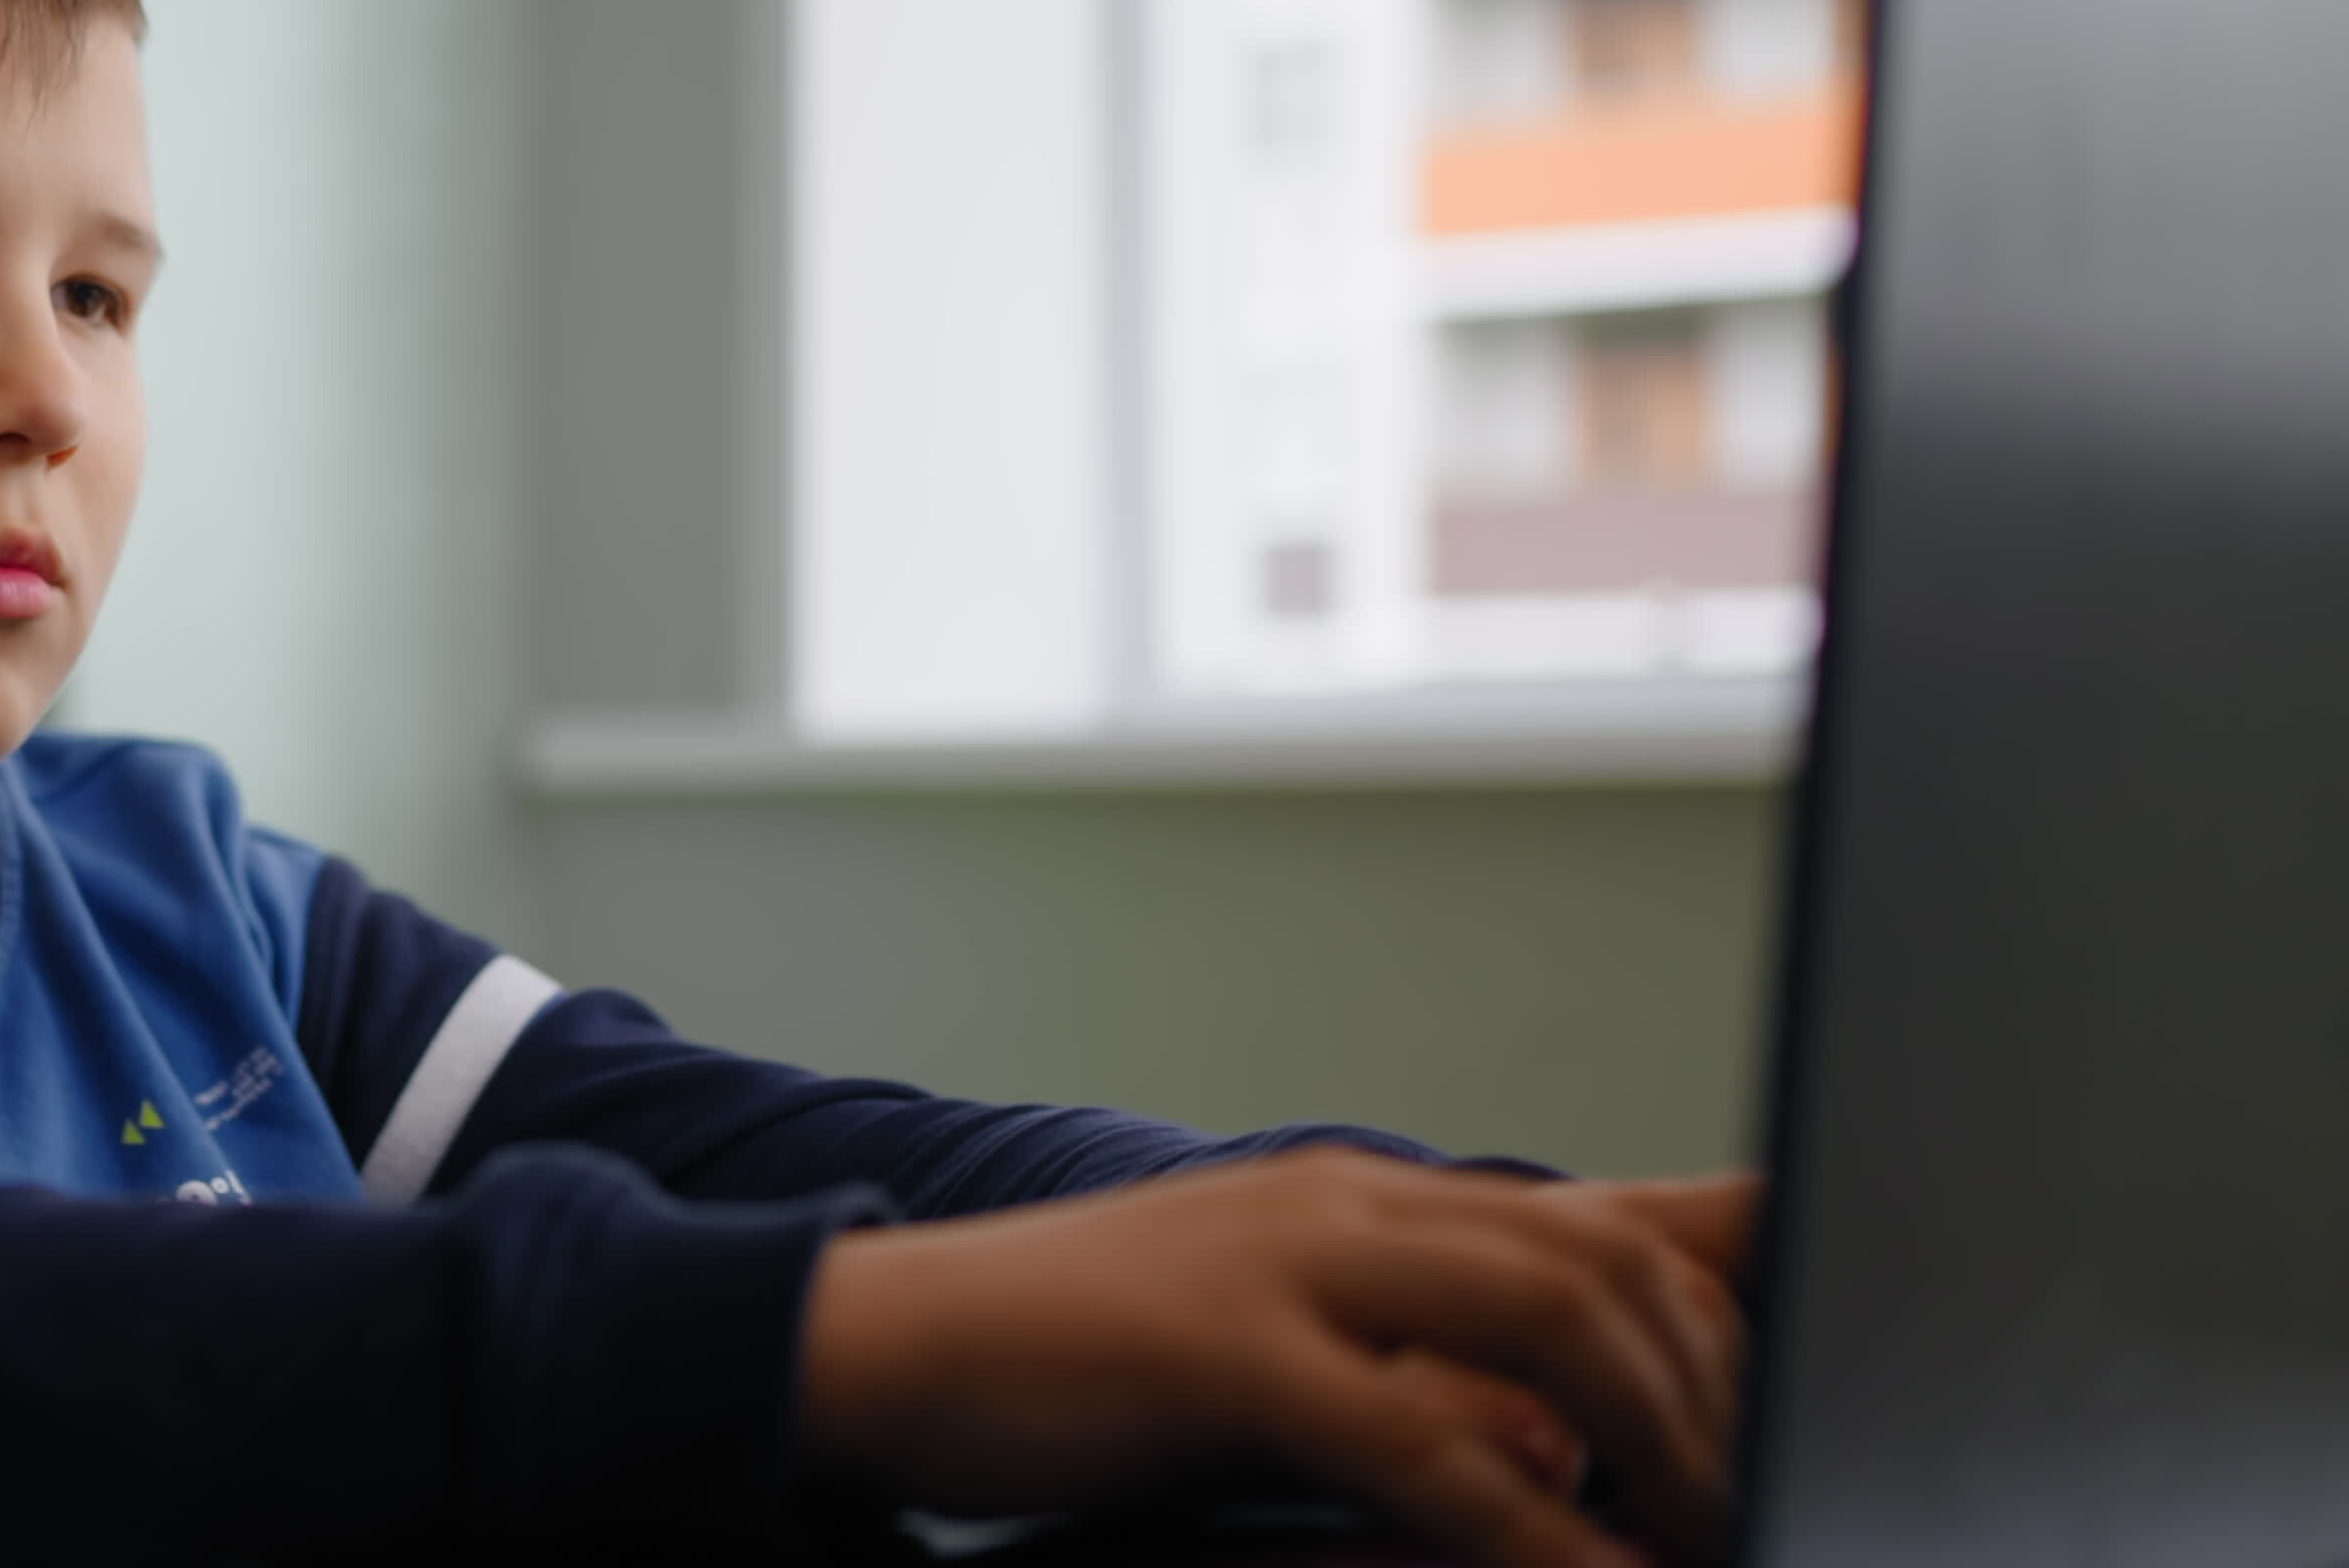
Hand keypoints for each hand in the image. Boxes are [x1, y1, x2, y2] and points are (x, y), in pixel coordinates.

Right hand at [795, 1151, 1755, 1567]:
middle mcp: (1352, 1205)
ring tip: (1704, 1527)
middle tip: (1756, 1496)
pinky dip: (1534, 1522)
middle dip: (1725, 1384)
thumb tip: (1562, 1452)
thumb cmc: (1080, 1367)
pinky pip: (1429, 1438)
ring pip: (1553, 1313)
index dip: (1752, 1270)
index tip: (1845, 1347)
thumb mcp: (1276, 1354)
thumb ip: (1417, 1386)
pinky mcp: (1228, 1349)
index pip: (1612, 1206)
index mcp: (1372, 1201)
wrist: (885, 1341)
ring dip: (1664, 1435)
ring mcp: (1291, 1262)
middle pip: (1614, 1255)